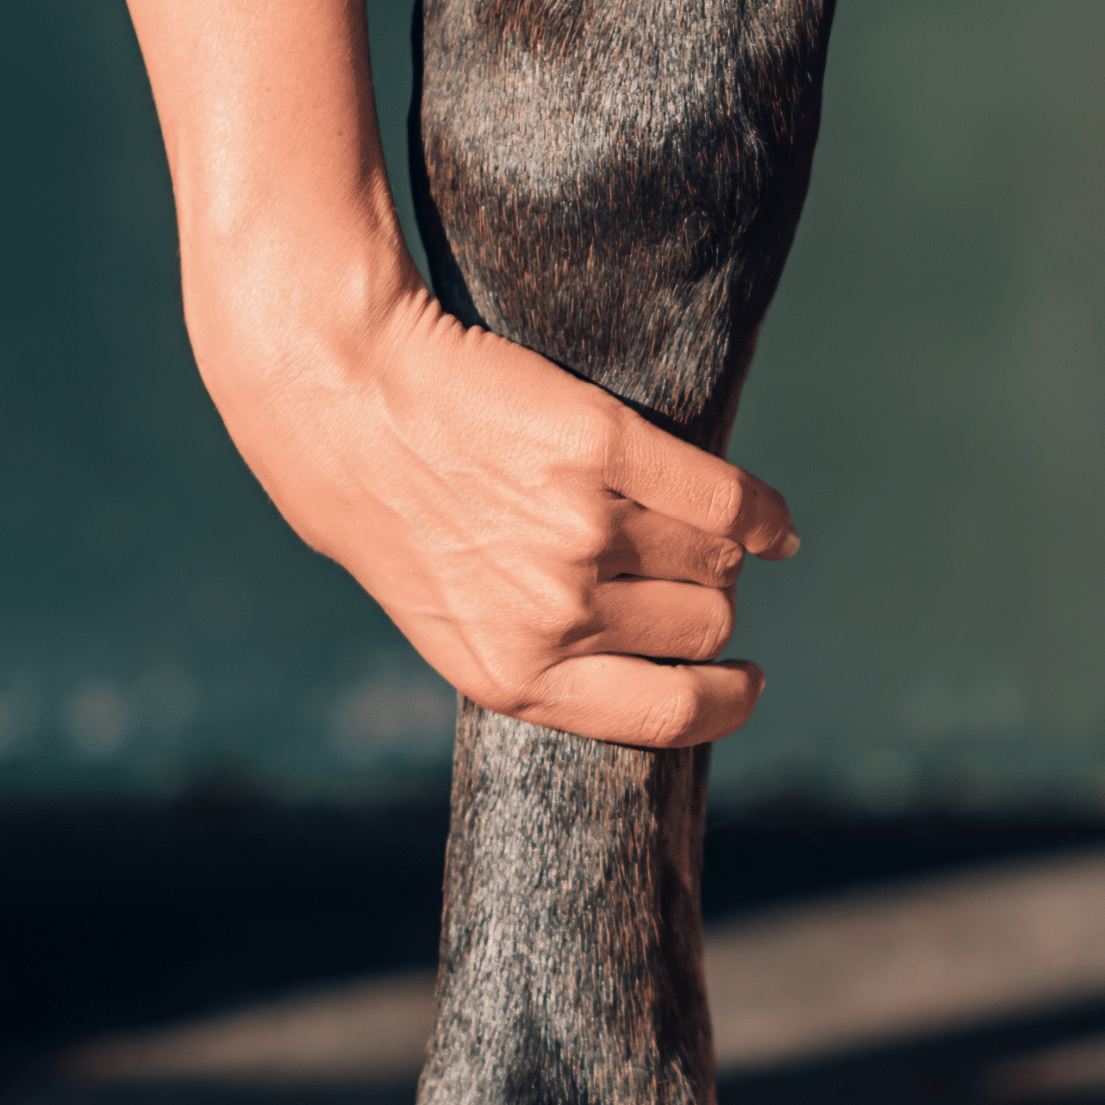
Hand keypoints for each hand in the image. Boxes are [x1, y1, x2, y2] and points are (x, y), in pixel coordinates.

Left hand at [117, 0, 796, 749]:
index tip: (745, 681)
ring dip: (716, 549)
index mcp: (514, 676)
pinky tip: (769, 520)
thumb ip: (545, 659)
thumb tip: (672, 677)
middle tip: (677, 572)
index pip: (669, 715)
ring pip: (715, 562)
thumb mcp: (452, 622)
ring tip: (684, 526)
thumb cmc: (394, 512)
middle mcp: (553, 613)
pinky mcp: (600, 446)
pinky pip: (725, 497)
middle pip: (704, 627)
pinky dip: (760, 511)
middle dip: (707, 606)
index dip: (725, 703)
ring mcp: (580, 530)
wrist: (335, 389)